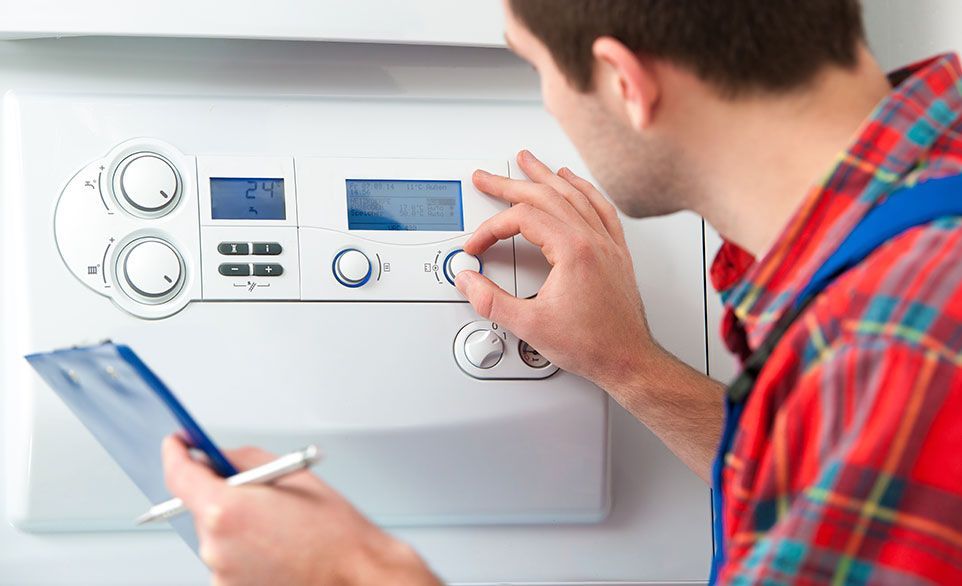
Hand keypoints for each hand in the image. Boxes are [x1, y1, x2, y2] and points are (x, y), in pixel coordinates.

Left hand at [162, 437, 440, 585]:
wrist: (354, 577)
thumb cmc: (332, 531)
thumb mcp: (290, 474)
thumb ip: (241, 460)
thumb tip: (213, 458)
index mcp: (225, 510)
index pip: (179, 474)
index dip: (175, 453)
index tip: (177, 444)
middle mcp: (214, 547)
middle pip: (200, 506)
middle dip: (223, 494)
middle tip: (259, 491)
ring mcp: (220, 575)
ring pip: (216, 534)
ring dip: (237, 525)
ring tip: (280, 528)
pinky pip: (228, 559)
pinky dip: (246, 550)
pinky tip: (278, 548)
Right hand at [456, 150, 656, 392]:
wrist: (628, 360)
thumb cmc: (592, 345)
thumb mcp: (530, 326)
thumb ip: (491, 301)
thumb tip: (469, 281)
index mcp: (573, 250)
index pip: (522, 219)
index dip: (491, 229)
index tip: (477, 247)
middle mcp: (593, 240)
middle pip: (546, 195)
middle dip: (510, 184)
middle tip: (487, 177)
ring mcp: (607, 244)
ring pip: (574, 194)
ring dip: (546, 176)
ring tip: (528, 162)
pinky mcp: (616, 253)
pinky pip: (600, 208)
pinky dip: (583, 189)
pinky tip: (574, 183)